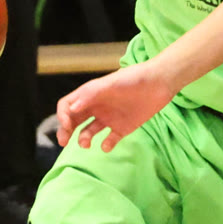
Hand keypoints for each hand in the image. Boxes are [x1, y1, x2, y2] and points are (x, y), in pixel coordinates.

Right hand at [54, 60, 176, 152]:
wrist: (160, 83)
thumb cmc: (133, 79)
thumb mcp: (110, 84)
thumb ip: (90, 95)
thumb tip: (71, 109)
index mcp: (90, 95)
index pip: (67, 106)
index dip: (62, 116)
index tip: (67, 125)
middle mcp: (96, 107)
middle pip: (74, 121)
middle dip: (66, 131)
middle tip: (63, 142)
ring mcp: (109, 118)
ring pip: (88, 132)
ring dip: (83, 139)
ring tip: (86, 144)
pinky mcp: (122, 128)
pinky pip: (110, 140)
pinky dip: (106, 145)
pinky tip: (107, 145)